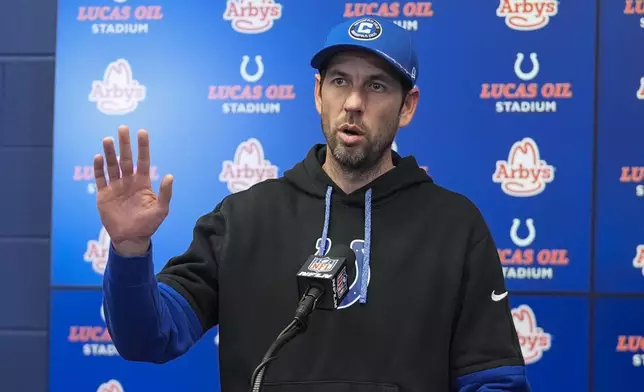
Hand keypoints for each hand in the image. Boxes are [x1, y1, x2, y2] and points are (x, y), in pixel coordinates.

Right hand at [94, 125, 172, 256]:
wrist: (130, 238)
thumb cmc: (148, 224)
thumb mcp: (161, 210)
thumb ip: (165, 194)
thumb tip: (170, 176)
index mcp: (142, 183)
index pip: (143, 161)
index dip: (142, 147)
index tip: (142, 132)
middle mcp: (128, 182)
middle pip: (126, 159)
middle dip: (124, 144)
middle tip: (122, 128)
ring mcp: (115, 187)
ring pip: (112, 166)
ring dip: (109, 153)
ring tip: (108, 139)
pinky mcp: (103, 195)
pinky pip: (100, 178)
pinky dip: (98, 168)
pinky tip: (98, 157)